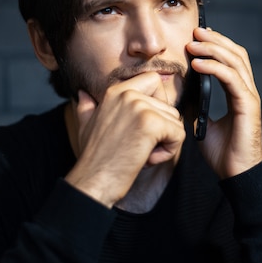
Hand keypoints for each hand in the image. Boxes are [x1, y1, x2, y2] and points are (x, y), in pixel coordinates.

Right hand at [64, 72, 185, 207]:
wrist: (92, 181)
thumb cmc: (93, 158)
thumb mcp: (86, 125)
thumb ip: (87, 107)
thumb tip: (82, 94)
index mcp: (115, 91)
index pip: (155, 81)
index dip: (158, 102)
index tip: (144, 124)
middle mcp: (127, 93)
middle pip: (169, 105)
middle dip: (161, 129)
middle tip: (139, 145)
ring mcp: (140, 107)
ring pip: (175, 121)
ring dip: (164, 142)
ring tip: (140, 152)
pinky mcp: (151, 124)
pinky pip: (178, 134)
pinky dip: (168, 151)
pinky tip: (147, 158)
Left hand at [186, 27, 261, 177]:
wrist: (235, 175)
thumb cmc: (223, 153)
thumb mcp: (201, 122)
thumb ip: (195, 104)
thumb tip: (179, 91)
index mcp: (238, 93)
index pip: (231, 60)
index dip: (216, 45)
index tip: (197, 36)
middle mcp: (247, 91)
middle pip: (236, 53)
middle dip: (215, 40)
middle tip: (195, 31)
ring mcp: (249, 97)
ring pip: (235, 61)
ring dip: (213, 49)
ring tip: (193, 43)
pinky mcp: (248, 106)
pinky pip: (231, 79)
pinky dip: (214, 68)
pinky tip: (198, 63)